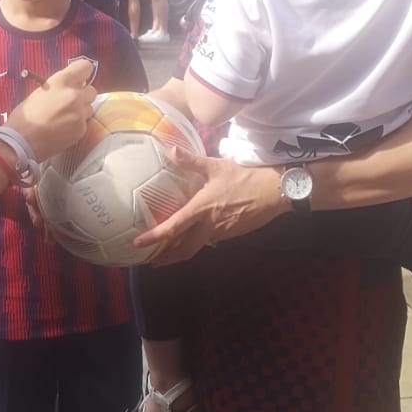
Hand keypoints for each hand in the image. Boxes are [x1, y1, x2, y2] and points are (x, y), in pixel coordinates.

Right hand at [7, 59, 96, 161]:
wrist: (21, 142)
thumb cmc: (24, 116)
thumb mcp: (39, 92)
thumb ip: (57, 87)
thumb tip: (68, 87)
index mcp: (61, 81)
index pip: (85, 67)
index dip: (83, 73)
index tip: (79, 79)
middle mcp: (74, 95)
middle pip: (91, 90)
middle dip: (83, 96)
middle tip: (70, 103)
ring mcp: (79, 113)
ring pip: (89, 108)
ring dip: (81, 111)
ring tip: (64, 118)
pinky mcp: (81, 130)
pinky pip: (84, 124)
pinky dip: (76, 126)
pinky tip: (63, 130)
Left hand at [134, 148, 282, 262]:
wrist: (274, 192)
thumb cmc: (244, 177)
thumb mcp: (216, 166)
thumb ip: (192, 161)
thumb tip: (171, 150)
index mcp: (201, 209)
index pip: (173, 227)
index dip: (154, 238)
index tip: (138, 244)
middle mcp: (209, 226)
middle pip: (184, 250)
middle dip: (167, 259)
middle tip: (153, 261)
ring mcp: (222, 233)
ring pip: (198, 247)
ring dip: (182, 251)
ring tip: (170, 251)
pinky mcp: (233, 235)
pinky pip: (212, 241)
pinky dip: (200, 243)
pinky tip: (197, 237)